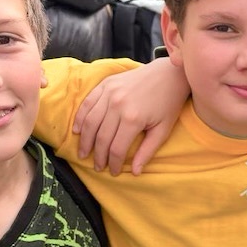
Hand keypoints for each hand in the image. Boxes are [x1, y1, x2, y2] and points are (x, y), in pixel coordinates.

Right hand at [73, 57, 187, 174]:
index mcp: (133, 118)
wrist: (168, 74)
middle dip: (98, 156)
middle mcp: (118, 105)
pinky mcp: (105, 84)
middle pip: (101, 137)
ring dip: (85, 140)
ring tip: (84, 153)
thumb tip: (135, 172)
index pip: (117, 148)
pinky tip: (78, 131)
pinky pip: (87, 103)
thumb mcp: (163, 130)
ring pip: (90, 122)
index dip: (114, 163)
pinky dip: (80, 118)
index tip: (114, 172)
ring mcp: (110, 93)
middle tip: (97, 167)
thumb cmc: (168, 103)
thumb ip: (147, 151)